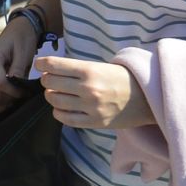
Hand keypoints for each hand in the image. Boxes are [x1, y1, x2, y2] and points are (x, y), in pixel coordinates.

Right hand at [0, 15, 39, 111]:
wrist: (17, 32)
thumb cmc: (22, 40)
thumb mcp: (24, 52)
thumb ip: (18, 69)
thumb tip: (16, 86)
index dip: (15, 92)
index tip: (26, 91)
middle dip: (10, 98)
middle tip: (23, 93)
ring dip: (4, 102)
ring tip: (16, 95)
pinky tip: (9, 96)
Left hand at [37, 55, 153, 129]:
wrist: (146, 98)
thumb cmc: (121, 78)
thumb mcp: (100, 66)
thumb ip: (77, 69)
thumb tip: (50, 70)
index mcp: (89, 70)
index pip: (54, 65)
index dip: (42, 64)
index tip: (39, 64)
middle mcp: (88, 88)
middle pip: (50, 83)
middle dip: (46, 80)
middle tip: (49, 79)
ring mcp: (90, 107)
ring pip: (55, 101)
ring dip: (51, 95)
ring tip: (55, 93)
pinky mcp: (94, 122)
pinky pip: (65, 118)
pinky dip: (58, 112)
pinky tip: (61, 107)